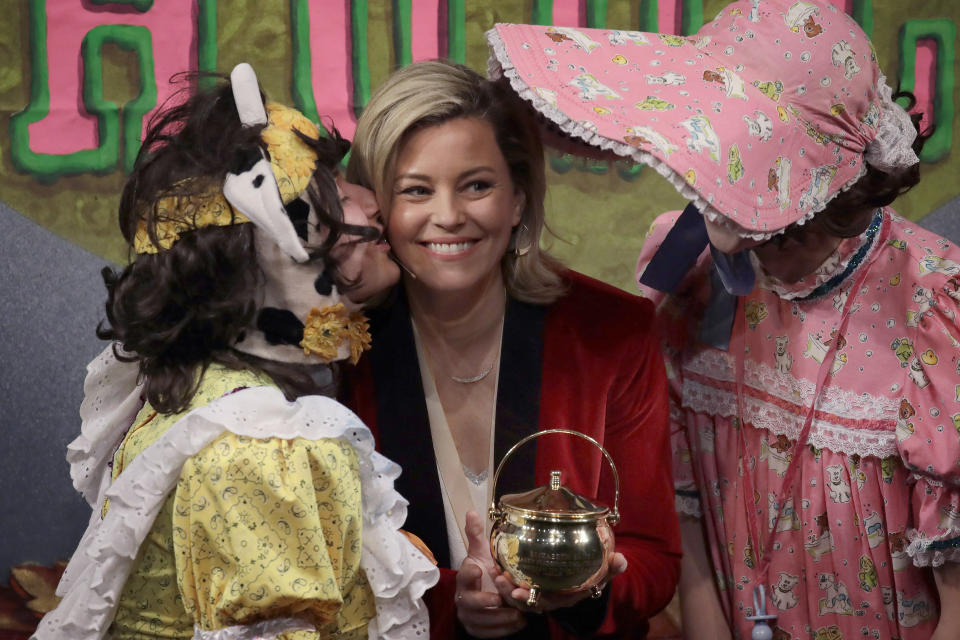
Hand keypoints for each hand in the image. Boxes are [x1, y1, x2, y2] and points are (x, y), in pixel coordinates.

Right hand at [455, 510, 526, 637]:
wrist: (484, 596)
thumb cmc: (484, 571)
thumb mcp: (481, 553)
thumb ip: (476, 535)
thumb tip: (472, 511)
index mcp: (465, 577)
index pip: (463, 575)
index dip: (469, 573)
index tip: (479, 569)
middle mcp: (463, 598)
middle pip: (469, 602)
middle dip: (486, 601)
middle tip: (501, 599)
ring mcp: (468, 616)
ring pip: (480, 621)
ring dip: (500, 618)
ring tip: (518, 614)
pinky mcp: (477, 629)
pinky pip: (487, 633)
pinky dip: (503, 630)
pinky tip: (519, 623)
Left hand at [493, 551, 627, 613]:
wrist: (586, 578)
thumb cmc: (591, 576)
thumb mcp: (602, 573)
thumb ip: (611, 568)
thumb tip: (622, 559)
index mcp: (565, 597)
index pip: (548, 602)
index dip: (533, 599)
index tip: (519, 592)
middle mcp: (550, 599)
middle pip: (527, 601)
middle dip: (512, 593)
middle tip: (501, 579)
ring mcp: (539, 595)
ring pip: (518, 595)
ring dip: (504, 586)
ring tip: (495, 572)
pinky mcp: (530, 587)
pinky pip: (514, 587)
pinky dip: (504, 579)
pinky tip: (494, 564)